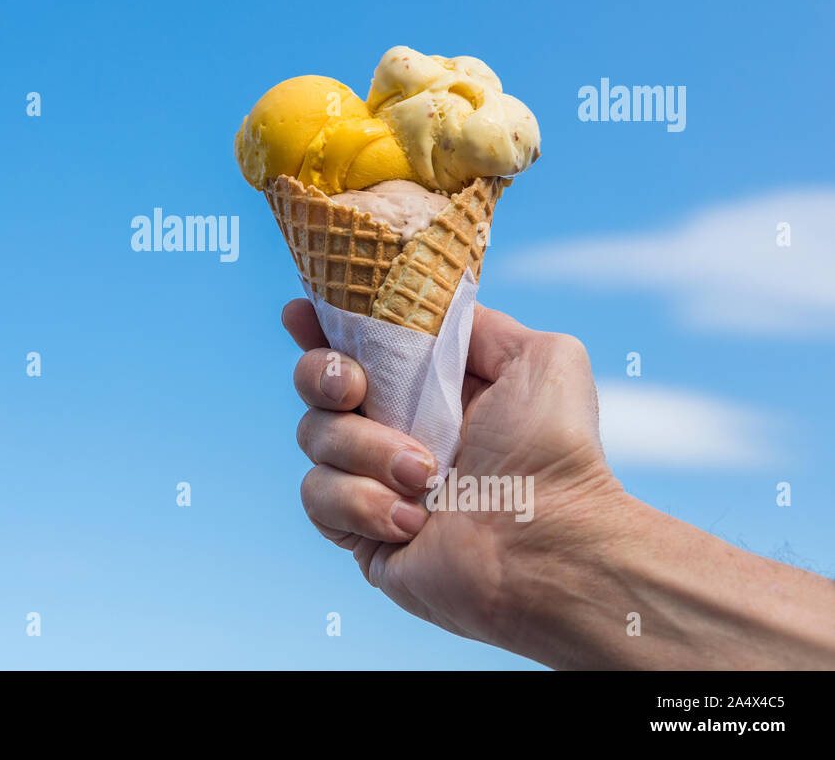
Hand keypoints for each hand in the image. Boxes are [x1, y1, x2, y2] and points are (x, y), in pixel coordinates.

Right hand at [283, 299, 625, 650]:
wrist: (548, 546)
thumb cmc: (554, 453)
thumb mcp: (540, 358)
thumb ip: (478, 322)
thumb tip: (429, 309)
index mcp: (431, 388)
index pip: (362, 345)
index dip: (323, 325)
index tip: (301, 313)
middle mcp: (396, 429)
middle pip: (316, 382)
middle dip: (323, 374)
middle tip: (355, 389)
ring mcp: (373, 480)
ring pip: (313, 437)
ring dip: (366, 450)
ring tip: (425, 477)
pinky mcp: (358, 531)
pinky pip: (318, 496)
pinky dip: (361, 502)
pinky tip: (412, 521)